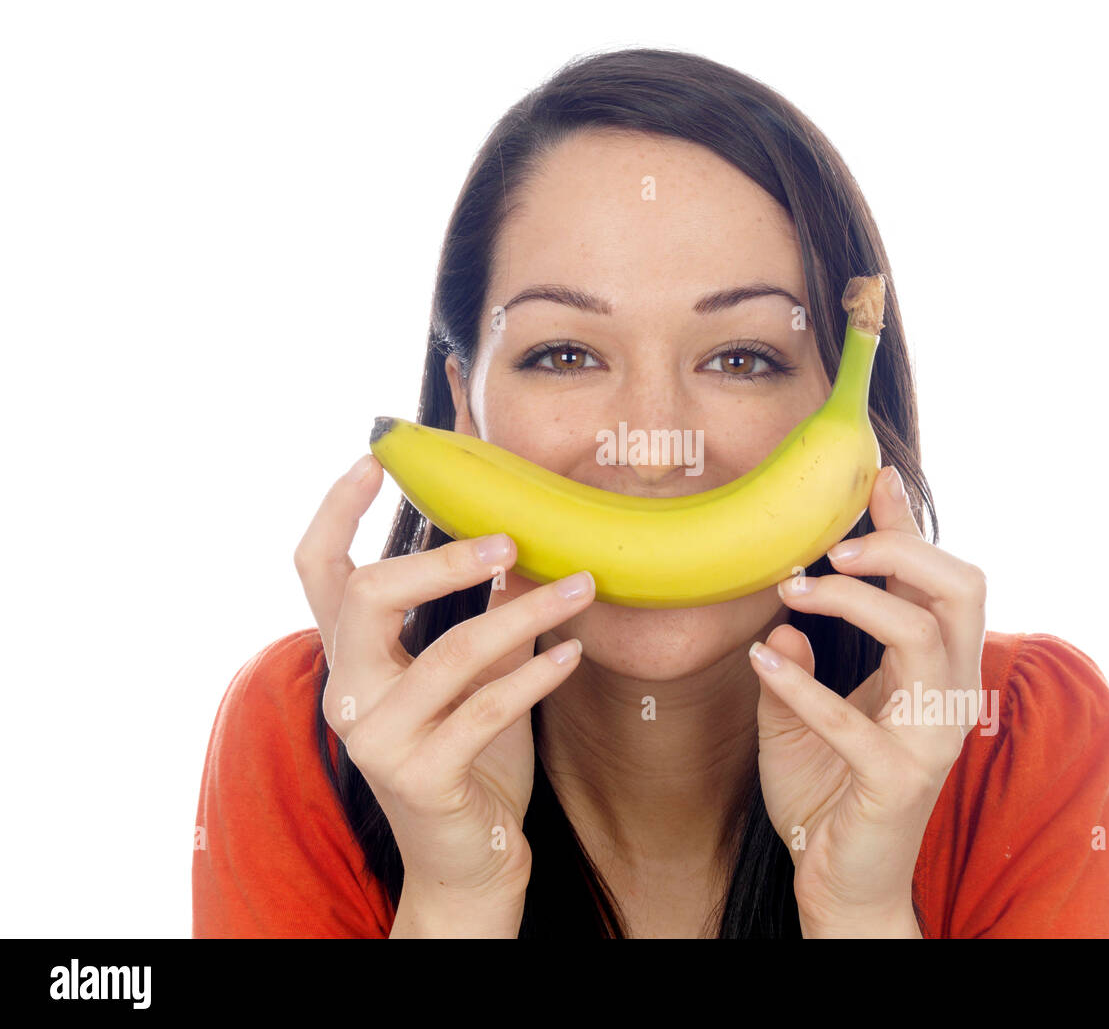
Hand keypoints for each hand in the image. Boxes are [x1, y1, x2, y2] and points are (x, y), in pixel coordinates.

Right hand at [293, 454, 594, 919]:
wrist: (470, 859)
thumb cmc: (469, 754)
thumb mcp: (473, 673)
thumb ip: (482, 613)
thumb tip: (519, 544)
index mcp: (351, 657)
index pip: (319, 569)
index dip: (337, 510)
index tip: (378, 458)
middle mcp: (348, 693)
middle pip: (366, 596)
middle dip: (441, 559)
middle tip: (509, 539)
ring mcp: (377, 739)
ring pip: (448, 652)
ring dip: (524, 611)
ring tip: (581, 586)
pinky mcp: (419, 777)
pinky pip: (485, 709)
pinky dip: (536, 674)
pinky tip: (573, 654)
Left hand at [748, 464, 986, 935]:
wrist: (839, 880)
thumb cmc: (826, 789)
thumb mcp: (806, 708)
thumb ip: (805, 657)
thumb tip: (787, 611)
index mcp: (934, 669)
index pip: (939, 579)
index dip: (909, 525)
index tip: (872, 476)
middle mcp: (948, 694)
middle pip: (960, 588)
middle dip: (900, 547)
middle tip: (832, 543)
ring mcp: (931, 737)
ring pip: (921, 634)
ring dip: (853, 599)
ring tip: (793, 589)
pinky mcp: (898, 780)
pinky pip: (853, 719)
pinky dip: (802, 684)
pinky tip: (760, 659)